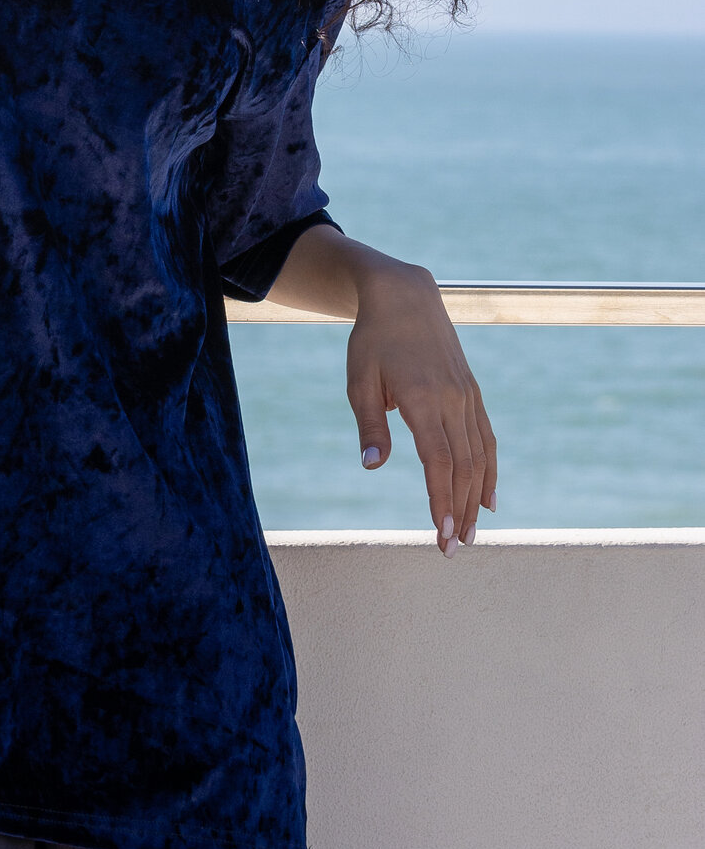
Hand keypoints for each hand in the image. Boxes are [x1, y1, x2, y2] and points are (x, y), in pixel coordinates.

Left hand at [347, 261, 496, 554]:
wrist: (406, 298)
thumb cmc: (373, 341)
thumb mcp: (359, 380)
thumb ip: (370, 425)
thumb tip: (373, 467)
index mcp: (422, 398)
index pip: (438, 460)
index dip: (441, 499)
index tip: (441, 532)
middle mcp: (452, 400)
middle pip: (463, 467)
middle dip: (459, 511)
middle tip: (453, 550)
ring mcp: (467, 397)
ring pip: (479, 457)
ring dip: (475, 499)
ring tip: (469, 535)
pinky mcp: (472, 394)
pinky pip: (486, 439)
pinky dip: (489, 472)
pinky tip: (486, 500)